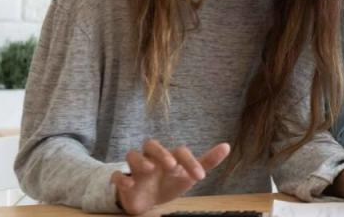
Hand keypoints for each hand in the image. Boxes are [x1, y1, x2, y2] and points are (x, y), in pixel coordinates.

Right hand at [110, 139, 230, 214]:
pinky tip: (130, 184)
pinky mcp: (123, 182)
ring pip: (132, 155)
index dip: (190, 161)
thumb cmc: (169, 182)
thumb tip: (227, 146)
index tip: (200, 177)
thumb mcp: (188, 174)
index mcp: (169, 156)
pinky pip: (116, 175)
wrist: (147, 200)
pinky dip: (121, 178)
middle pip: (151, 144)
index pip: (179, 151)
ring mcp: (136, 169)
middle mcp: (152, 158)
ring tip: (149, 169)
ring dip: (140, 160)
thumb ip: (206, 161)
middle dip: (161, 152)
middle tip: (171, 165)